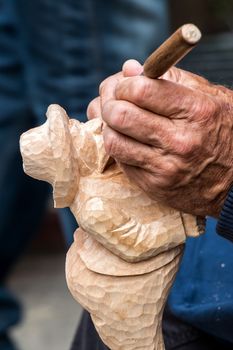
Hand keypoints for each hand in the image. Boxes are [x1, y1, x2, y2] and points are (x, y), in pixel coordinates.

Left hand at [88, 60, 232, 217]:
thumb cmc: (221, 130)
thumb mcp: (208, 97)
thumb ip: (169, 78)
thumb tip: (129, 68)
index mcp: (196, 111)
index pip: (140, 90)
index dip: (124, 83)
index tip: (126, 85)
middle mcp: (179, 141)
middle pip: (119, 115)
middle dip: (109, 102)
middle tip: (114, 101)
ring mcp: (165, 167)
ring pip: (112, 141)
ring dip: (108, 127)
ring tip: (117, 121)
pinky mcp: (154, 185)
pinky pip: (120, 161)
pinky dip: (119, 146)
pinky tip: (128, 140)